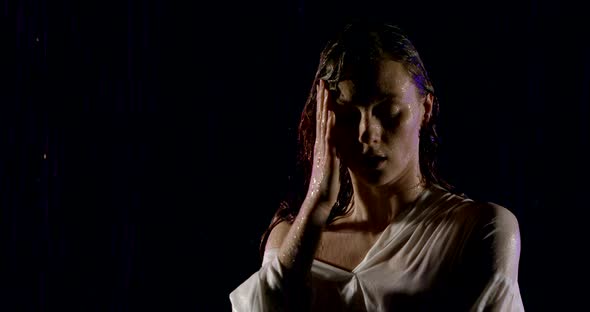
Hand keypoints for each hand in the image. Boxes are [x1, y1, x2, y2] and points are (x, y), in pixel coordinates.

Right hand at [304, 80, 339, 224]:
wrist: (320, 200)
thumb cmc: (326, 185)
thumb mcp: (331, 165)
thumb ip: (333, 154)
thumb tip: (336, 147)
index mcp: (322, 146)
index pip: (322, 121)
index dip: (323, 105)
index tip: (324, 91)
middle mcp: (321, 144)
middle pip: (321, 117)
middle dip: (322, 100)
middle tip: (322, 82)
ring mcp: (323, 149)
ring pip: (324, 124)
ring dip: (325, 107)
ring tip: (326, 91)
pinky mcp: (328, 156)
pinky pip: (329, 138)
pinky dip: (330, 125)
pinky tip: (332, 114)